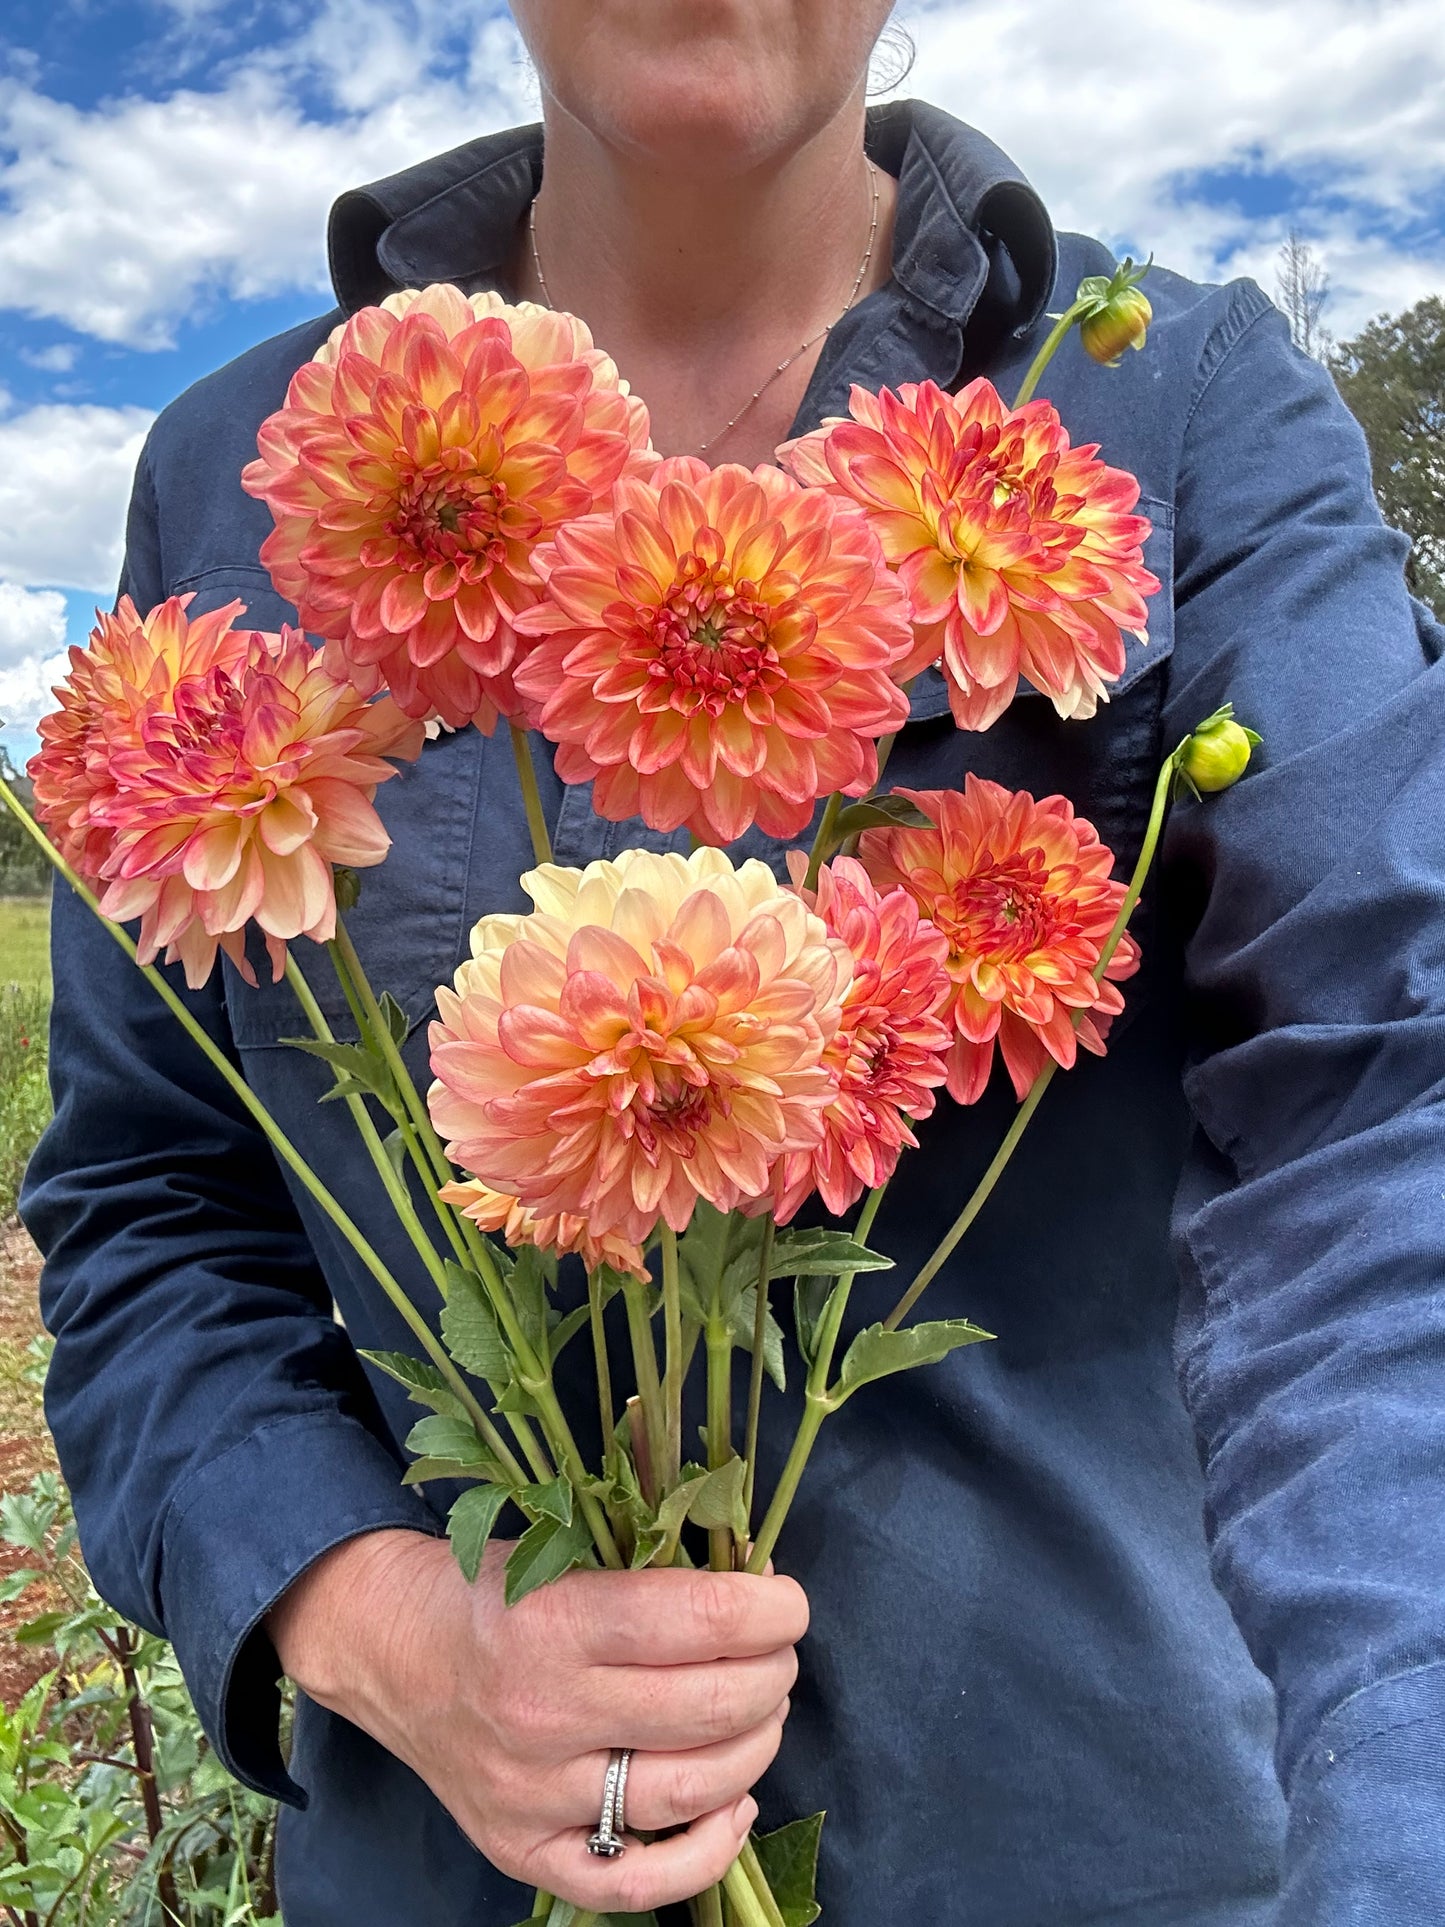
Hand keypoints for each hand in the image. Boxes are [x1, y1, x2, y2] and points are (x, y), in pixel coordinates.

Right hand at [269, 1527, 807, 1912]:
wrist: (387, 1647)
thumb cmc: (489, 1591)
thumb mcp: (560, 1549)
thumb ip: (651, 1570)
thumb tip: (758, 1586)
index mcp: (553, 1620)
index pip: (699, 1619)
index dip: (769, 1610)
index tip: (788, 1602)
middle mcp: (542, 1712)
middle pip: (707, 1705)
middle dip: (772, 1674)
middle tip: (779, 1654)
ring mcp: (533, 1794)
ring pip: (689, 1790)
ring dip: (756, 1747)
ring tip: (763, 1714)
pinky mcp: (522, 1850)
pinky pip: (636, 1884)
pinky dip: (708, 1850)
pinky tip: (737, 1803)